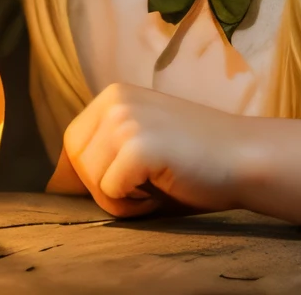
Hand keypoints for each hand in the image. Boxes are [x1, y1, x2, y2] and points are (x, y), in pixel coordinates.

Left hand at [57, 83, 250, 217]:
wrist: (247, 158)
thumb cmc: (195, 160)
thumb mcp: (139, 144)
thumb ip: (102, 154)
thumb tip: (54, 185)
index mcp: (112, 95)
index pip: (72, 144)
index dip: (91, 175)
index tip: (128, 182)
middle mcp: (114, 100)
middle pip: (75, 162)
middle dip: (105, 188)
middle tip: (147, 187)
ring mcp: (125, 119)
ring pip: (90, 180)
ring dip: (120, 199)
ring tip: (157, 186)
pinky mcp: (138, 145)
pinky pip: (110, 194)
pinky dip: (134, 206)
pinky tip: (164, 188)